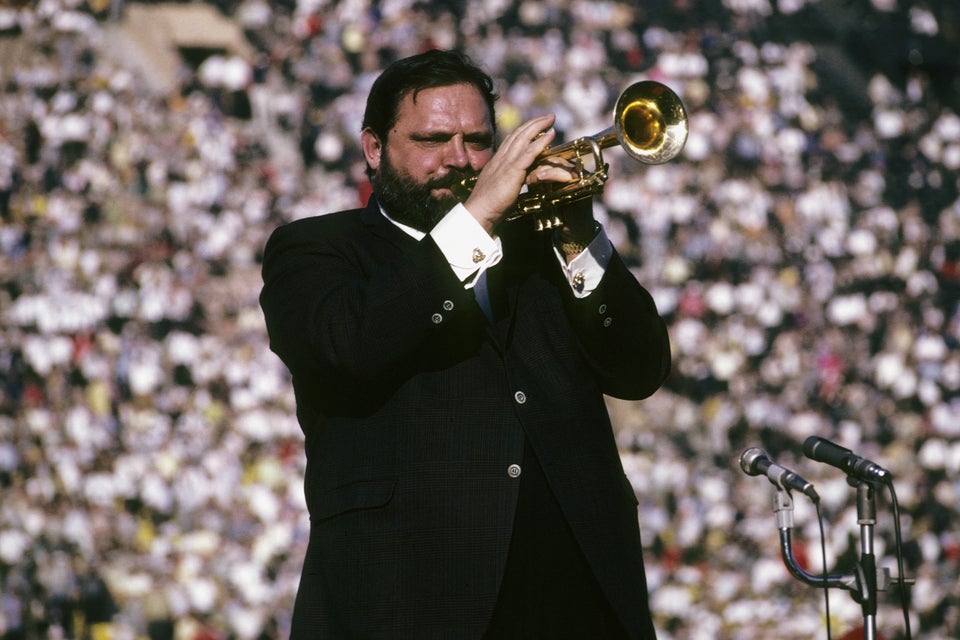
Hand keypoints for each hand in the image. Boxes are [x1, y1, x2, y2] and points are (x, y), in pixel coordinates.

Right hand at [465, 114, 575, 234]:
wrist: (479, 211)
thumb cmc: (488, 206)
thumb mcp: (497, 187)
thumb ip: (505, 180)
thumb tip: (512, 181)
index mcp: (497, 161)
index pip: (511, 139)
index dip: (523, 130)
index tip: (534, 124)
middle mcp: (501, 158)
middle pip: (518, 133)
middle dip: (533, 122)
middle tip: (548, 116)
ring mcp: (506, 163)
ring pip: (523, 138)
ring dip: (539, 125)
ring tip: (551, 118)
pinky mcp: (513, 171)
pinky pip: (529, 153)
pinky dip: (541, 142)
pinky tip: (551, 134)